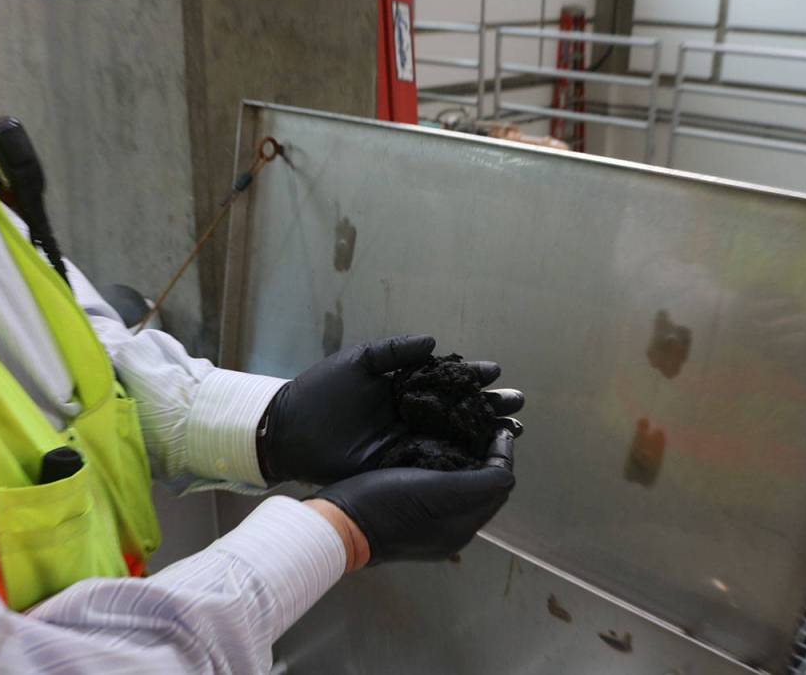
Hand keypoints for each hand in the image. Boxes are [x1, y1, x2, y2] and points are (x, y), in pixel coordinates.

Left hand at [259, 335, 522, 484]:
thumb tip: (433, 342)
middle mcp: (412, 413)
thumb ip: (395, 352)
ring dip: (484, 434)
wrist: (289, 430)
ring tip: (513, 430)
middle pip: (460, 409)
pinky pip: (436, 463)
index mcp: (404, 386)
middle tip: (516, 403)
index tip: (495, 373)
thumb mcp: (357, 363)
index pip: (447, 379)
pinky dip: (461, 462)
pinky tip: (485, 460)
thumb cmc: (320, 391)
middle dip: (490, 405)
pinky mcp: (399, 464)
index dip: (472, 376)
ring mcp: (407, 440)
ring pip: (456, 437)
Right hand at [307, 429, 515, 562]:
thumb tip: (508, 468)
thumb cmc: (389, 506)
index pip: (499, 483)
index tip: (496, 424)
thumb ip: (485, 483)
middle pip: (481, 483)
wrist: (337, 524)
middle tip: (479, 419)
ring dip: (463, 452)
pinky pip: (434, 481)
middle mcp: (450, 526)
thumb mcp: (444, 494)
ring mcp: (426, 521)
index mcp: (463, 526)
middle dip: (485, 451)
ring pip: (458, 480)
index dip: (502, 452)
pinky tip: (428, 440)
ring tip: (457, 424)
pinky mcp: (404, 510)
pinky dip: (440, 459)